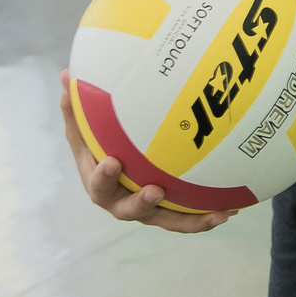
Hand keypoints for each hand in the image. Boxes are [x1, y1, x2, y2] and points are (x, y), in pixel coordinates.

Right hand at [59, 73, 232, 232]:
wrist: (115, 175)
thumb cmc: (98, 147)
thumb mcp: (84, 129)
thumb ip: (75, 109)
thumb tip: (64, 74)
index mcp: (99, 185)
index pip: (98, 184)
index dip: (103, 177)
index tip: (112, 162)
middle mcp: (121, 203)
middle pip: (129, 210)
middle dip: (141, 203)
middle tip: (155, 191)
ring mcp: (147, 212)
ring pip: (167, 221)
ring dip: (189, 221)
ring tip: (214, 215)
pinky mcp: (168, 214)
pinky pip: (188, 219)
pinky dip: (206, 217)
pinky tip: (230, 210)